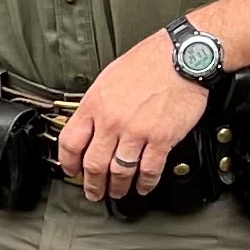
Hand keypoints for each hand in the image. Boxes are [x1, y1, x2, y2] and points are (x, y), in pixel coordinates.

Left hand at [56, 30, 209, 202]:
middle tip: (93, 192)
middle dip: (91, 184)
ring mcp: (136, 132)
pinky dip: (145, 183)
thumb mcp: (109, 77)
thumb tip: (90, 121)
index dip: (68, 162)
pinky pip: (149, 169)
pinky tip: (143, 187)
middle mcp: (111, 121)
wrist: (181, 56)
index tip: (71, 170)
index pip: (70, 142)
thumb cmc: (149, 61)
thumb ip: (98, 103)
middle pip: (93, 163)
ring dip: (117, 187)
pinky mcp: (161, 139)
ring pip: (119, 171)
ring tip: (117, 193)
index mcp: (94, 104)